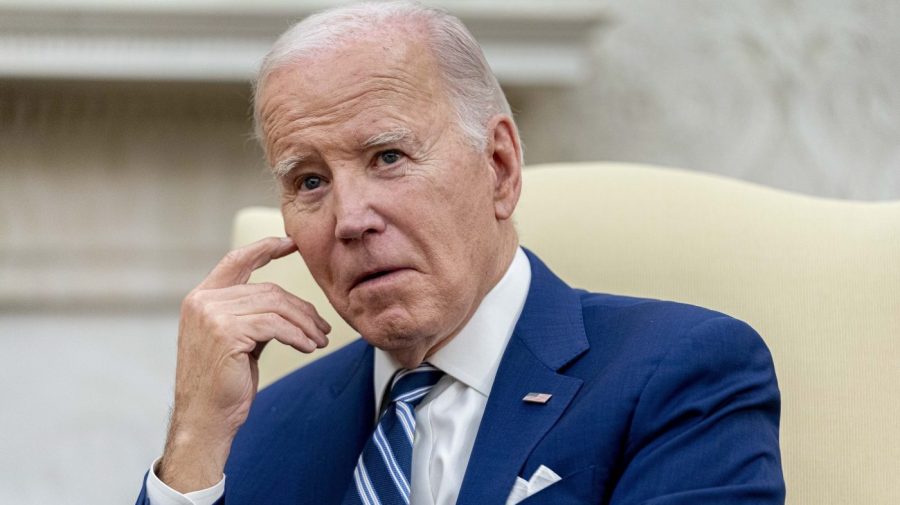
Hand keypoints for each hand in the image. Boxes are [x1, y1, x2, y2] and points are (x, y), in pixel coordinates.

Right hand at [158, 237, 330, 491]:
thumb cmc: (223, 383)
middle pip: (267, 290)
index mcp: (201, 297)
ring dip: (304, 324)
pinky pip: (276, 326)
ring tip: (319, 340)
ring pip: (275, 307)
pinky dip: (298, 336)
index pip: (237, 261)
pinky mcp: (227, 333)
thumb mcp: (236, 339)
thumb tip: (287, 304)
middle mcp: (203, 301)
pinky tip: (308, 347)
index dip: (265, 248)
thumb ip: (251, 315)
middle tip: (323, 327)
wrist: (205, 418)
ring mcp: (212, 315)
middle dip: (301, 308)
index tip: (291, 243)